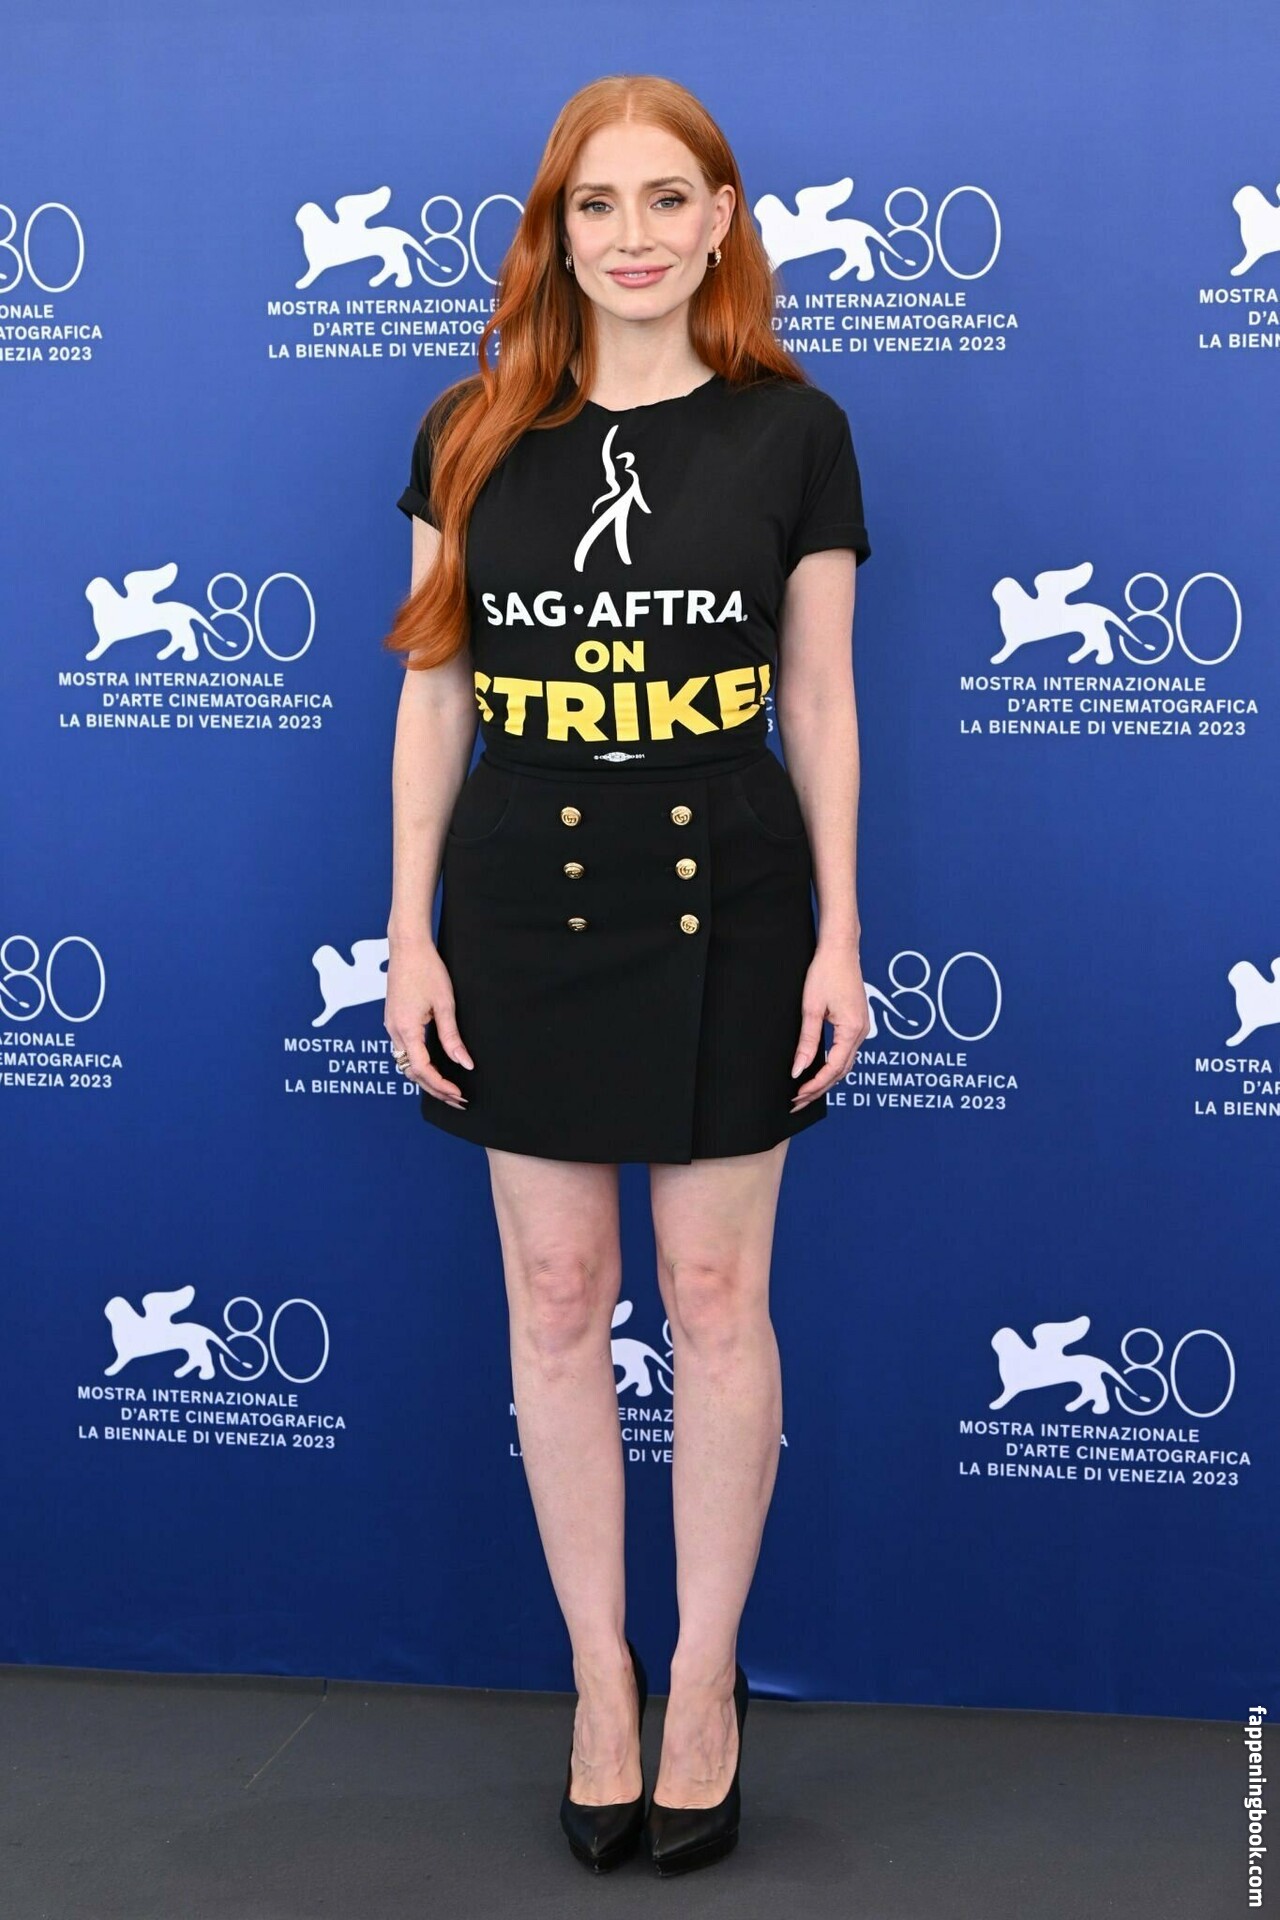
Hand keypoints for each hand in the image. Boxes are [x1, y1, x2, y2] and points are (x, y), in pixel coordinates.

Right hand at [384, 936, 472, 1106]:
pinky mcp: (394, 1019)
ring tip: (449, 1088)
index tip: (459, 1095)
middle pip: (412, 1071)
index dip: (441, 1086)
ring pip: (406, 1062)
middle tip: (458, 1099)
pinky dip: (419, 1063)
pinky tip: (434, 1066)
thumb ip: (452, 1037)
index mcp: (405, 1029)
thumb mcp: (445, 1004)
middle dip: (435, 1088)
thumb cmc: (427, 969)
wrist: (407, 946)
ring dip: (426, 1078)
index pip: (422, 1069)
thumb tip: (464, 1064)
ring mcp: (391, 1025)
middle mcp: (393, 1031)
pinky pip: (404, 1049)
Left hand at [789, 942, 868, 1112]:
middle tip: (797, 1102)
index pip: (834, 1068)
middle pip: (841, 1071)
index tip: (797, 1095)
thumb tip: (799, 1069)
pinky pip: (847, 1052)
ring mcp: (862, 1027)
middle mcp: (862, 1032)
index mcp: (852, 1029)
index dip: (815, 1084)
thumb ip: (807, 1041)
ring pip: (845, 1064)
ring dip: (826, 1079)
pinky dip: (833, 1065)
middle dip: (819, 1088)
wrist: (841, 949)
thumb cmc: (826, 972)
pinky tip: (819, 1071)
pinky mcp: (857, 1022)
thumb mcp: (811, 1008)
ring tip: (805, 1092)